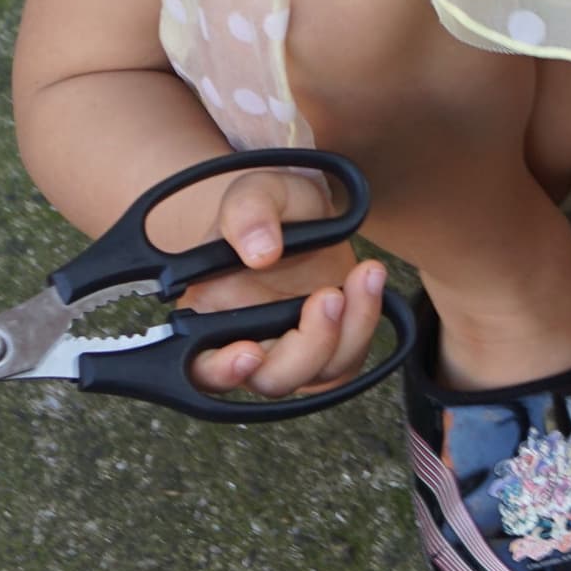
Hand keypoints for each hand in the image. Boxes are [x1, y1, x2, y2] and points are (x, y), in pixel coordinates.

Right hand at [165, 167, 391, 399]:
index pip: (201, 369)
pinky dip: (365, 320)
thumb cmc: (267, 206)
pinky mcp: (332, 343)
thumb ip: (247, 213)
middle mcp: (250, 344)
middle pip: (273, 379)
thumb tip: (259, 252)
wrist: (304, 209)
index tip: (249, 353)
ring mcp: (294, 348)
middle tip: (327, 297)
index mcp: (209, 318)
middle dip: (307, 346)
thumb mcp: (255, 191)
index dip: (222, 373)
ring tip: (363, 274)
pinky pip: (352, 352)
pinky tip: (369, 278)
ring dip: (348, 328)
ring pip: (321, 372)